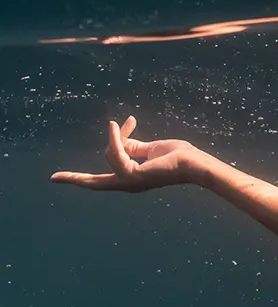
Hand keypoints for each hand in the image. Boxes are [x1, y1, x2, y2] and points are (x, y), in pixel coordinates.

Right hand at [51, 116, 199, 191]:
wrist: (195, 163)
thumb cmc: (180, 157)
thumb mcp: (152, 148)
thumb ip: (134, 146)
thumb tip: (119, 139)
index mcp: (131, 178)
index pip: (103, 179)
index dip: (84, 178)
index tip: (64, 177)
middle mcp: (128, 184)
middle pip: (94, 183)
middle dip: (74, 179)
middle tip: (53, 178)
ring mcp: (130, 182)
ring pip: (109, 154)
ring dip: (117, 135)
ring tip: (131, 122)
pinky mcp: (133, 175)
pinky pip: (115, 152)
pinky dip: (115, 138)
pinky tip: (115, 126)